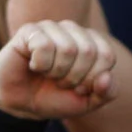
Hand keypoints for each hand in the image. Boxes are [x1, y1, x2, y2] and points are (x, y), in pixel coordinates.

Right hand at [0, 20, 119, 120]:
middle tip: (62, 82)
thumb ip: (107, 92)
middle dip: (76, 77)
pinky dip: (41, 64)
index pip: (107, 55)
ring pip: (67, 48)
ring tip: (49, 75)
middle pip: (89, 51)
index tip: (81, 87)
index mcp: (93, 43)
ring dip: (57, 72)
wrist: (24, 103)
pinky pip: (44, 45)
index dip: (94, 79)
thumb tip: (106, 76)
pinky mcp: (29, 30)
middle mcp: (73, 31)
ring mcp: (51, 28)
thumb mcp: (89, 102)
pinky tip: (34, 66)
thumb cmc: (58, 98)